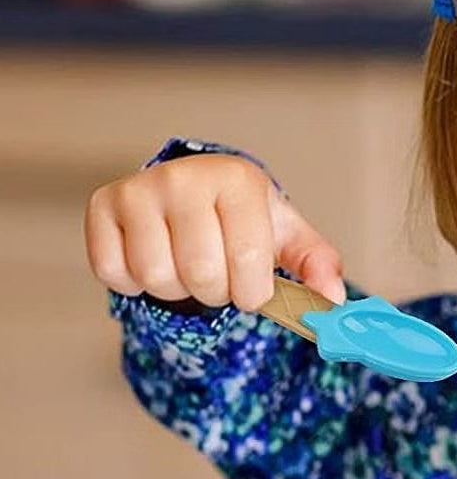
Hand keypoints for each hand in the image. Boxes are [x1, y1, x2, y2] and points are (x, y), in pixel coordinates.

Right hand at [85, 153, 344, 312]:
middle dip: (215, 292)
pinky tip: (153, 258)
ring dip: (176, 290)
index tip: (252, 284)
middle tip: (218, 276)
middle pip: (200, 273)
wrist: (195, 191)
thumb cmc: (244, 219)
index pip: (247, 261)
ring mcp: (139, 189)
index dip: (252, 291)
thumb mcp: (287, 236)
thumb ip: (317, 266)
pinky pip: (114, 273)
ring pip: (156, 277)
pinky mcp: (102, 206)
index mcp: (237, 180)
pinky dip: (134, 284)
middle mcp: (183, 176)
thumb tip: (332, 301)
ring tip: (187, 265)